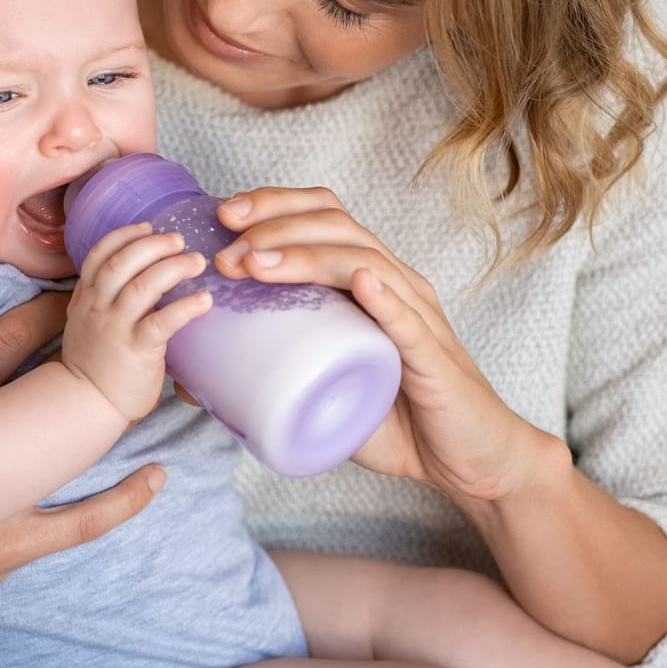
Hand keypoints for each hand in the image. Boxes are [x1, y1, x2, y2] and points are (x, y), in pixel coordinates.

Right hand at [0, 250, 167, 667]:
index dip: (42, 315)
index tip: (78, 287)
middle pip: (47, 395)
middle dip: (90, 360)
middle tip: (130, 324)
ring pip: (74, 456)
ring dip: (115, 424)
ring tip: (160, 387)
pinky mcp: (13, 543)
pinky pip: (77, 522)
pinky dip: (120, 502)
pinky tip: (154, 478)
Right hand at [61, 222, 212, 422]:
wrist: (87, 404)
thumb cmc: (96, 363)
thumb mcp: (86, 322)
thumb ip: (104, 298)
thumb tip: (138, 274)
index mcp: (87, 298)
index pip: (99, 255)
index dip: (125, 236)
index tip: (148, 226)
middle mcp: (98, 308)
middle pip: (121, 263)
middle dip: (152, 245)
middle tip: (179, 240)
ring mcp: (116, 328)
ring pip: (142, 286)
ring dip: (173, 268)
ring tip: (197, 262)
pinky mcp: (137, 350)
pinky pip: (162, 322)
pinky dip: (186, 307)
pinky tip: (205, 300)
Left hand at [209, 189, 558, 503]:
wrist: (470, 463)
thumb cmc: (402, 420)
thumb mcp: (325, 390)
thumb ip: (272, 378)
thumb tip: (196, 380)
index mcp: (370, 281)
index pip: (325, 217)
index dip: (275, 204)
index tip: (223, 214)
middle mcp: (396, 285)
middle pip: (337, 226)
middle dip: (276, 225)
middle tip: (227, 245)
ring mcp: (418, 317)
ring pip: (363, 262)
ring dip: (306, 256)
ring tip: (257, 263)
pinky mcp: (436, 360)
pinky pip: (409, 321)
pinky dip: (382, 298)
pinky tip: (357, 282)